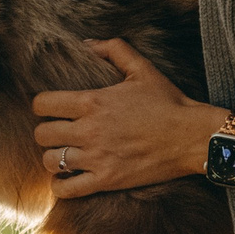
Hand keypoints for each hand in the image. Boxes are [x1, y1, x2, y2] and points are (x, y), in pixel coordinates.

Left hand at [33, 39, 230, 198]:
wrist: (193, 137)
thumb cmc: (169, 102)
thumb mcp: (142, 68)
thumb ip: (114, 49)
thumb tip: (87, 43)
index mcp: (93, 101)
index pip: (43, 104)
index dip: (41, 106)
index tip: (50, 109)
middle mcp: (90, 130)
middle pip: (42, 135)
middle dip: (45, 132)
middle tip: (58, 133)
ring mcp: (97, 157)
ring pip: (51, 161)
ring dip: (53, 158)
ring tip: (63, 155)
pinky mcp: (107, 180)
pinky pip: (67, 189)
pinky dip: (61, 186)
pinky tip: (67, 179)